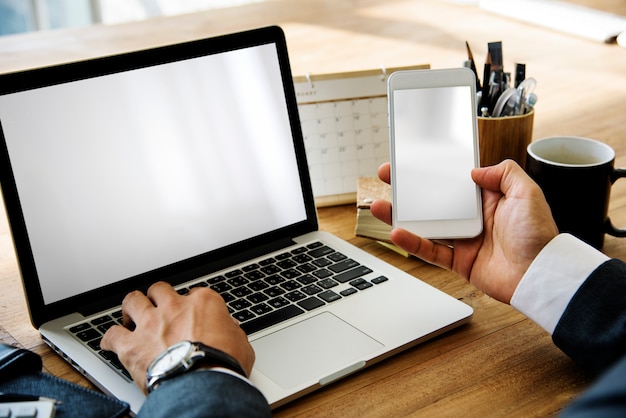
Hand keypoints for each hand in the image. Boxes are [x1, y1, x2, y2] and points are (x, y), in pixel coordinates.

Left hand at [101, 281, 253, 392]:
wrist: (203, 385)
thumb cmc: (223, 365)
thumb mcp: (240, 344)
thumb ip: (232, 332)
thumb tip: (230, 331)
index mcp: (203, 303)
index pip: (194, 293)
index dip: (191, 304)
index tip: (191, 314)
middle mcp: (174, 307)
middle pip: (159, 289)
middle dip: (157, 297)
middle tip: (157, 307)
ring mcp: (150, 324)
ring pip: (132, 301)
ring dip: (131, 308)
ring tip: (131, 315)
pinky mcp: (131, 345)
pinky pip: (112, 334)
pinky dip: (110, 338)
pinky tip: (110, 343)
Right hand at [370, 159, 558, 302]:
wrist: (540, 275)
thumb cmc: (539, 237)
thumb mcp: (527, 193)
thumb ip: (504, 173)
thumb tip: (475, 170)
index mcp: (487, 199)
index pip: (453, 180)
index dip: (433, 171)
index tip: (414, 161)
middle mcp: (473, 218)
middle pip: (433, 200)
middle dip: (408, 189)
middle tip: (388, 177)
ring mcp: (463, 239)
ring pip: (425, 225)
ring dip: (401, 216)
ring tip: (380, 206)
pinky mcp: (459, 261)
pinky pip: (430, 251)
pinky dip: (412, 243)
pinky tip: (397, 233)